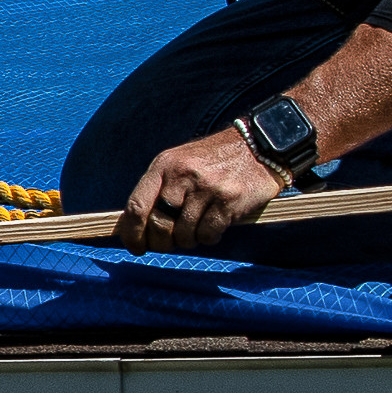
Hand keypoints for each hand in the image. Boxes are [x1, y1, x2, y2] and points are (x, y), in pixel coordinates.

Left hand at [119, 128, 290, 251]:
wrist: (259, 145)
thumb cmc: (213, 160)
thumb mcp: (179, 163)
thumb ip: (159, 190)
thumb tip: (136, 227)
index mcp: (164, 166)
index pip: (137, 206)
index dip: (131, 233)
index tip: (136, 247)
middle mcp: (182, 175)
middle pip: (158, 224)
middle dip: (160, 243)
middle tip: (167, 245)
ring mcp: (206, 188)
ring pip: (184, 233)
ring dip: (187, 241)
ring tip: (195, 233)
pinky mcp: (229, 200)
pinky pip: (208, 233)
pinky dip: (208, 238)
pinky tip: (213, 229)